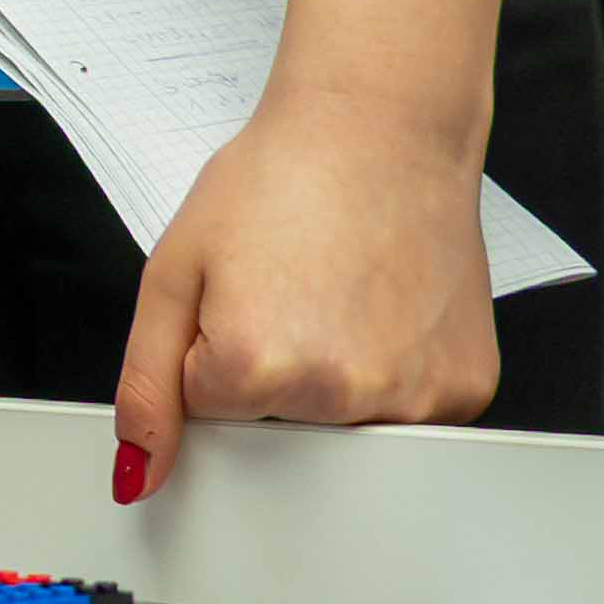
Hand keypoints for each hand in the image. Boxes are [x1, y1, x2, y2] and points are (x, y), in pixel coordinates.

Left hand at [111, 87, 501, 495]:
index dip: (215, 352)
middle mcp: (338, 396)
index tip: (243, 297)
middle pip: (280, 427)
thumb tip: (139, 476)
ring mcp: (411, 399)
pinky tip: (387, 311)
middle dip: (271, 377)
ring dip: (333, 380)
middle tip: (296, 296)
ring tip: (342, 297)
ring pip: (344, 426)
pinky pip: (407, 413)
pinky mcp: (464, 390)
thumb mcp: (176, 270)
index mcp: (254, 369)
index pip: (209, 410)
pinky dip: (392, 375)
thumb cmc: (280, 180)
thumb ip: (147, 383)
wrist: (378, 127)